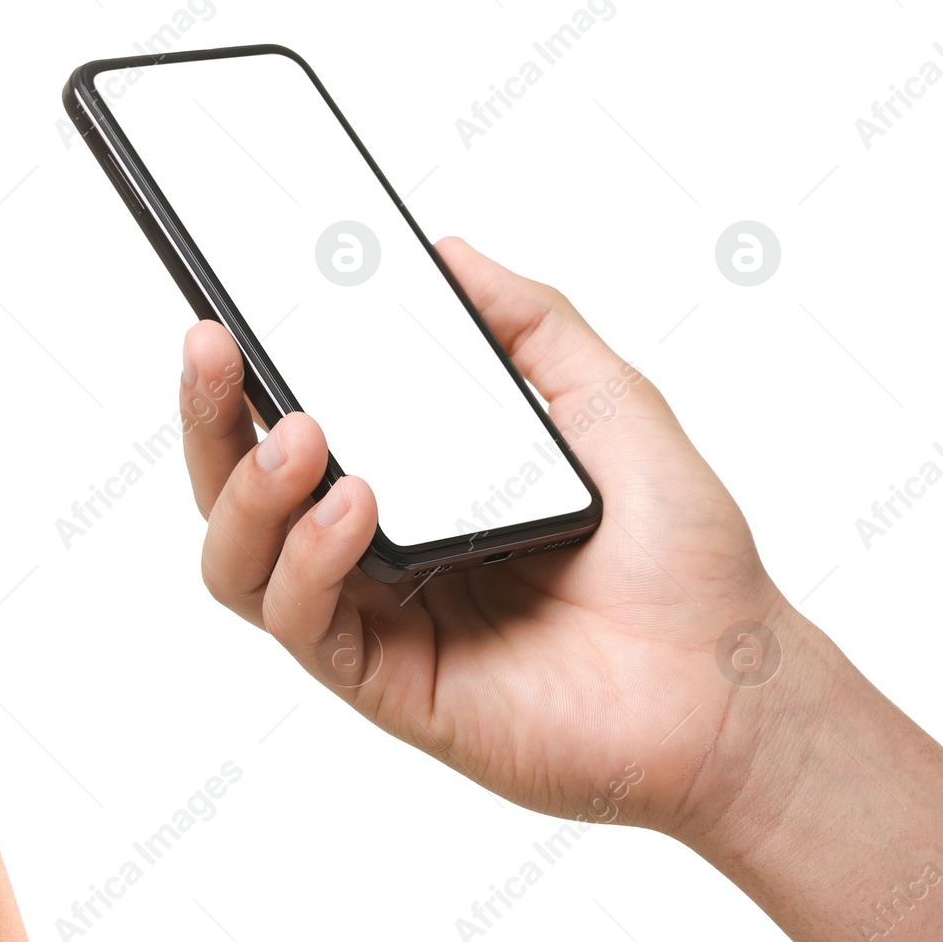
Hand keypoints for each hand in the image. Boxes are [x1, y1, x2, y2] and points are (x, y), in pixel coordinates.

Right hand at [180, 235, 838, 842]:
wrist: (735, 688)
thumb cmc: (681, 562)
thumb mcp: (611, 404)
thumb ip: (532, 325)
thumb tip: (451, 253)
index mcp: (411, 486)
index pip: (289, 430)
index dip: (240, 380)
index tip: (225, 315)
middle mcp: (373, 553)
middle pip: (236, 492)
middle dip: (208, 421)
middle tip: (212, 350)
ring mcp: (374, 620)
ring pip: (240, 563)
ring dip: (247, 492)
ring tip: (299, 435)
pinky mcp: (385, 683)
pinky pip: (303, 622)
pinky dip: (309, 558)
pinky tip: (355, 506)